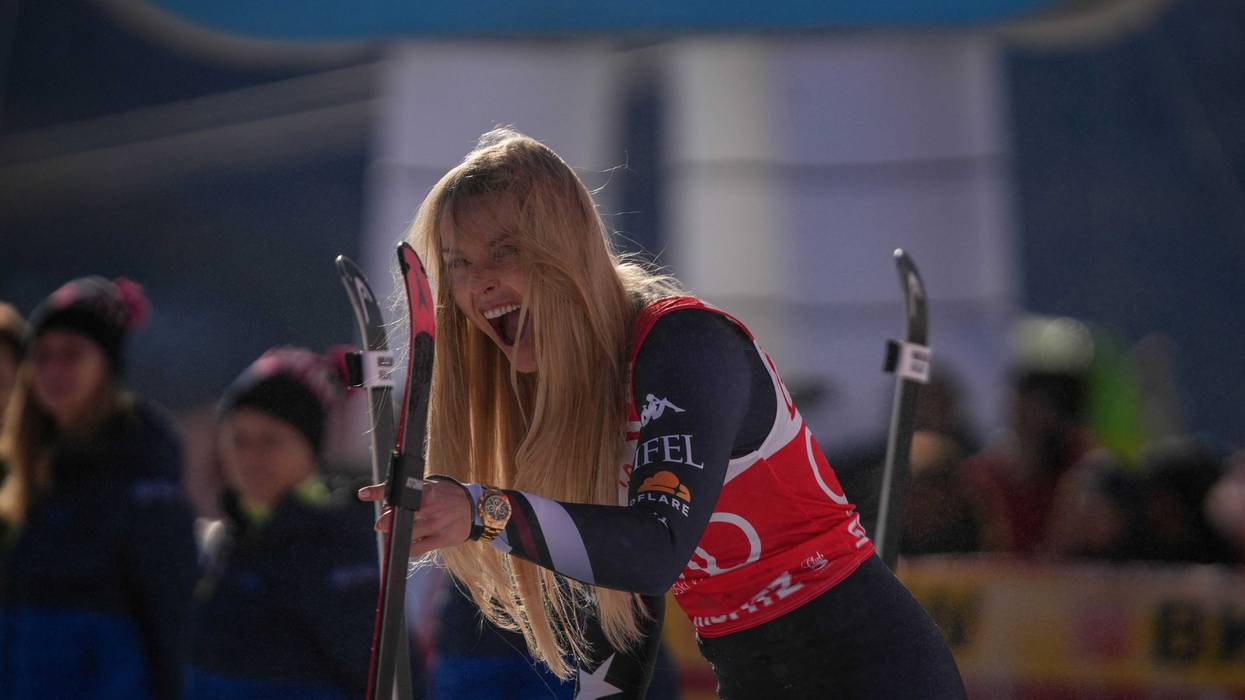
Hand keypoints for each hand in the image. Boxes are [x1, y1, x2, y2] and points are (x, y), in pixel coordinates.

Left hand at [358, 480, 473, 557]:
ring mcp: (436, 524)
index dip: (378, 491)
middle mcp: (431, 507)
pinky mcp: (441, 539)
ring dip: (394, 534)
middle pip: (398, 515)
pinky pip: (416, 548)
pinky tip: (406, 542)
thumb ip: (411, 492)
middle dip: (385, 520)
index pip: (399, 491)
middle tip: (382, 523)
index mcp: (427, 490)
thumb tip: (386, 503)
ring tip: (394, 532)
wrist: (476, 509)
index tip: (363, 494)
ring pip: (406, 533)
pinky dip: (407, 547)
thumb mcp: (432, 486)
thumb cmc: (448, 496)